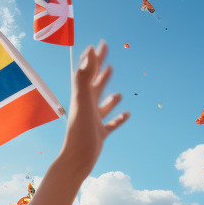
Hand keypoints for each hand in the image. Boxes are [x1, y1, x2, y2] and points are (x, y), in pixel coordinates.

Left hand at [59, 42, 128, 174]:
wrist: (76, 160)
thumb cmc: (78, 132)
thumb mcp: (82, 102)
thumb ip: (84, 77)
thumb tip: (88, 52)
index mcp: (82, 97)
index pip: (88, 72)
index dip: (93, 58)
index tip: (99, 44)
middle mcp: (86, 106)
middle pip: (95, 83)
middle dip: (100, 67)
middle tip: (106, 52)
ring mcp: (93, 120)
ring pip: (102, 102)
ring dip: (108, 91)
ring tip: (115, 84)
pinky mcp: (100, 134)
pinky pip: (111, 123)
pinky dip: (118, 117)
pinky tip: (127, 114)